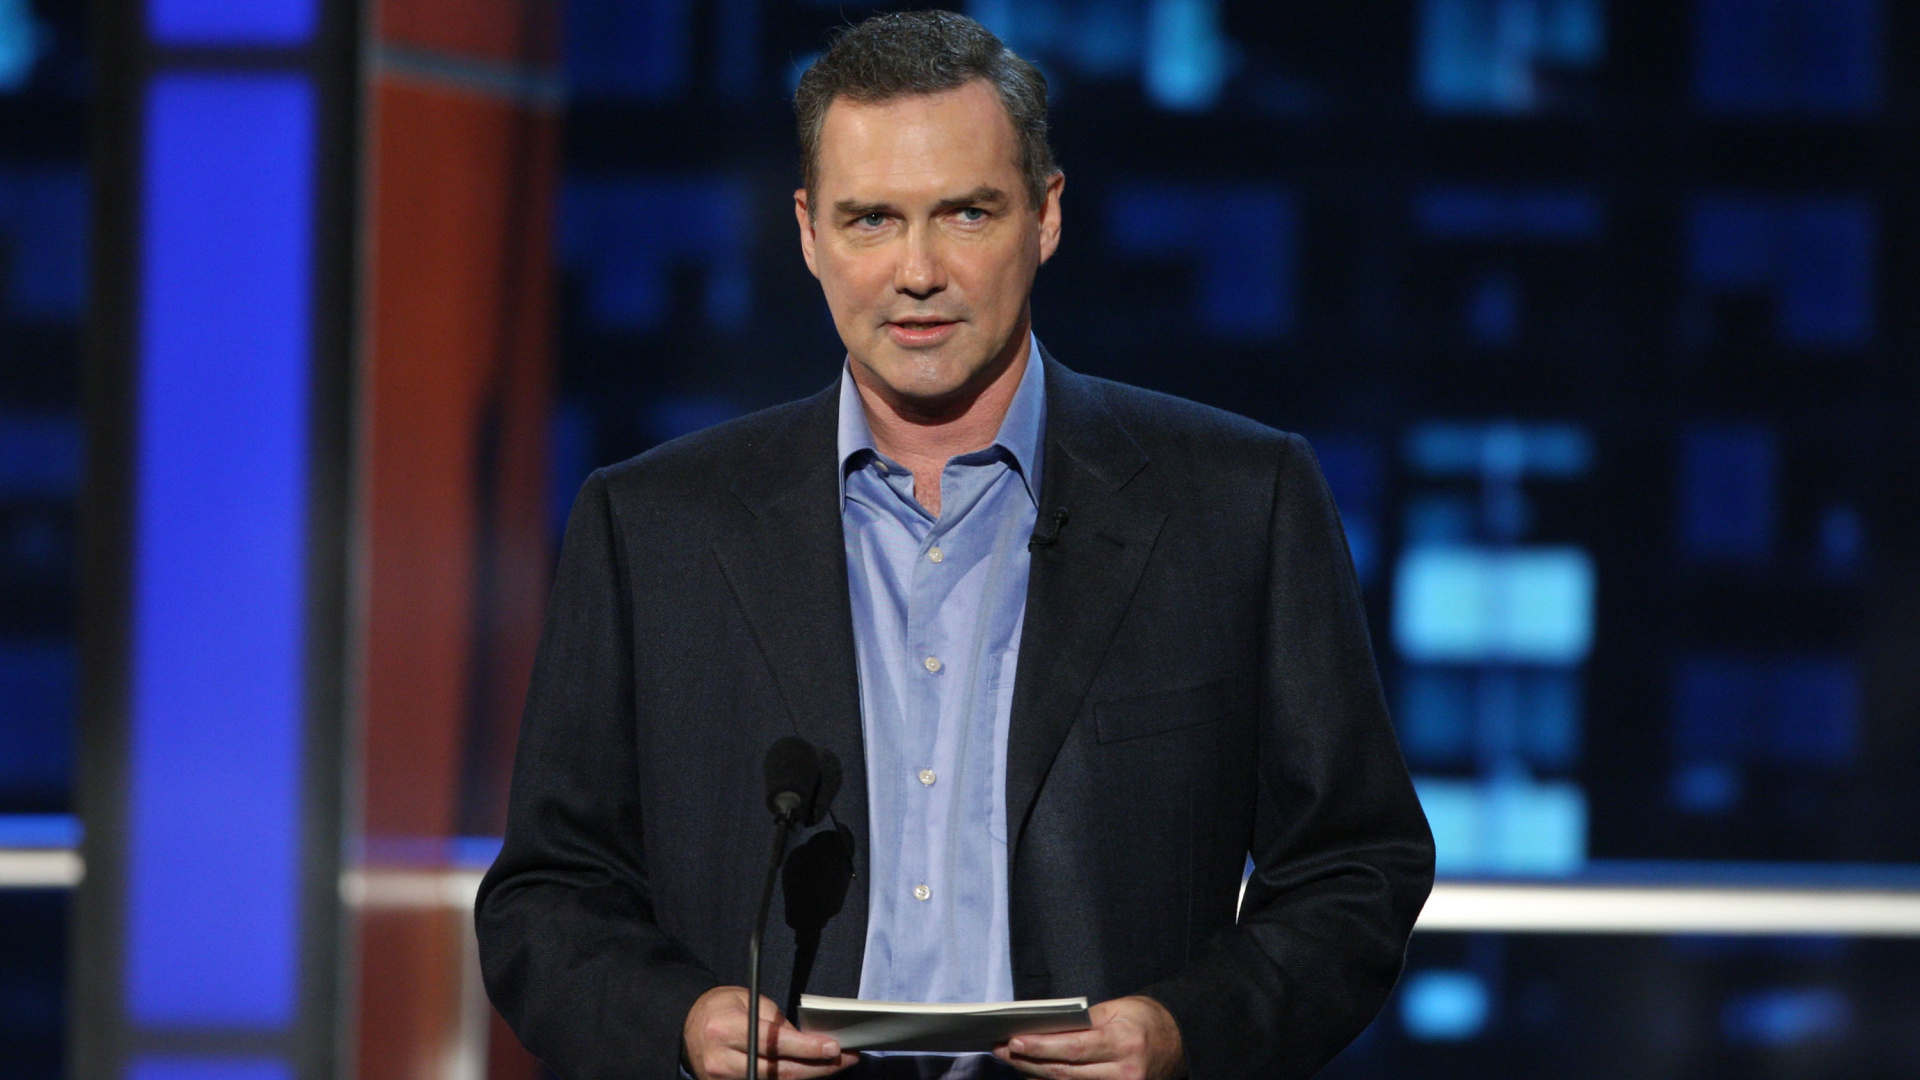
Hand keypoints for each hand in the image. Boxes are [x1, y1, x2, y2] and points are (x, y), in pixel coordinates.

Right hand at [682, 986, 859, 1079]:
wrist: (688, 1026)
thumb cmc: (722, 1008)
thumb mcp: (750, 1001)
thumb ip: (777, 1023)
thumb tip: (809, 1041)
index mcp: (726, 1029)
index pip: (774, 1044)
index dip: (807, 1048)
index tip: (834, 1047)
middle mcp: (722, 1059)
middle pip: (778, 1072)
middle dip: (816, 1067)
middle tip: (845, 1060)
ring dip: (808, 1075)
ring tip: (833, 1065)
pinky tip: (809, 1071)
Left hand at [995, 995, 1184, 1079]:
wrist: (1180, 1041)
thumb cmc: (1145, 1019)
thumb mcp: (1117, 1009)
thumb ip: (1084, 1021)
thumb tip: (1045, 1027)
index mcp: (1123, 1042)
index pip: (1074, 1048)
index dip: (1041, 1046)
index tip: (1013, 1040)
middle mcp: (1123, 1071)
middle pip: (1066, 1072)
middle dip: (1029, 1061)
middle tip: (1001, 1049)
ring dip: (1036, 1074)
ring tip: (1012, 1060)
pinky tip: (1036, 1074)